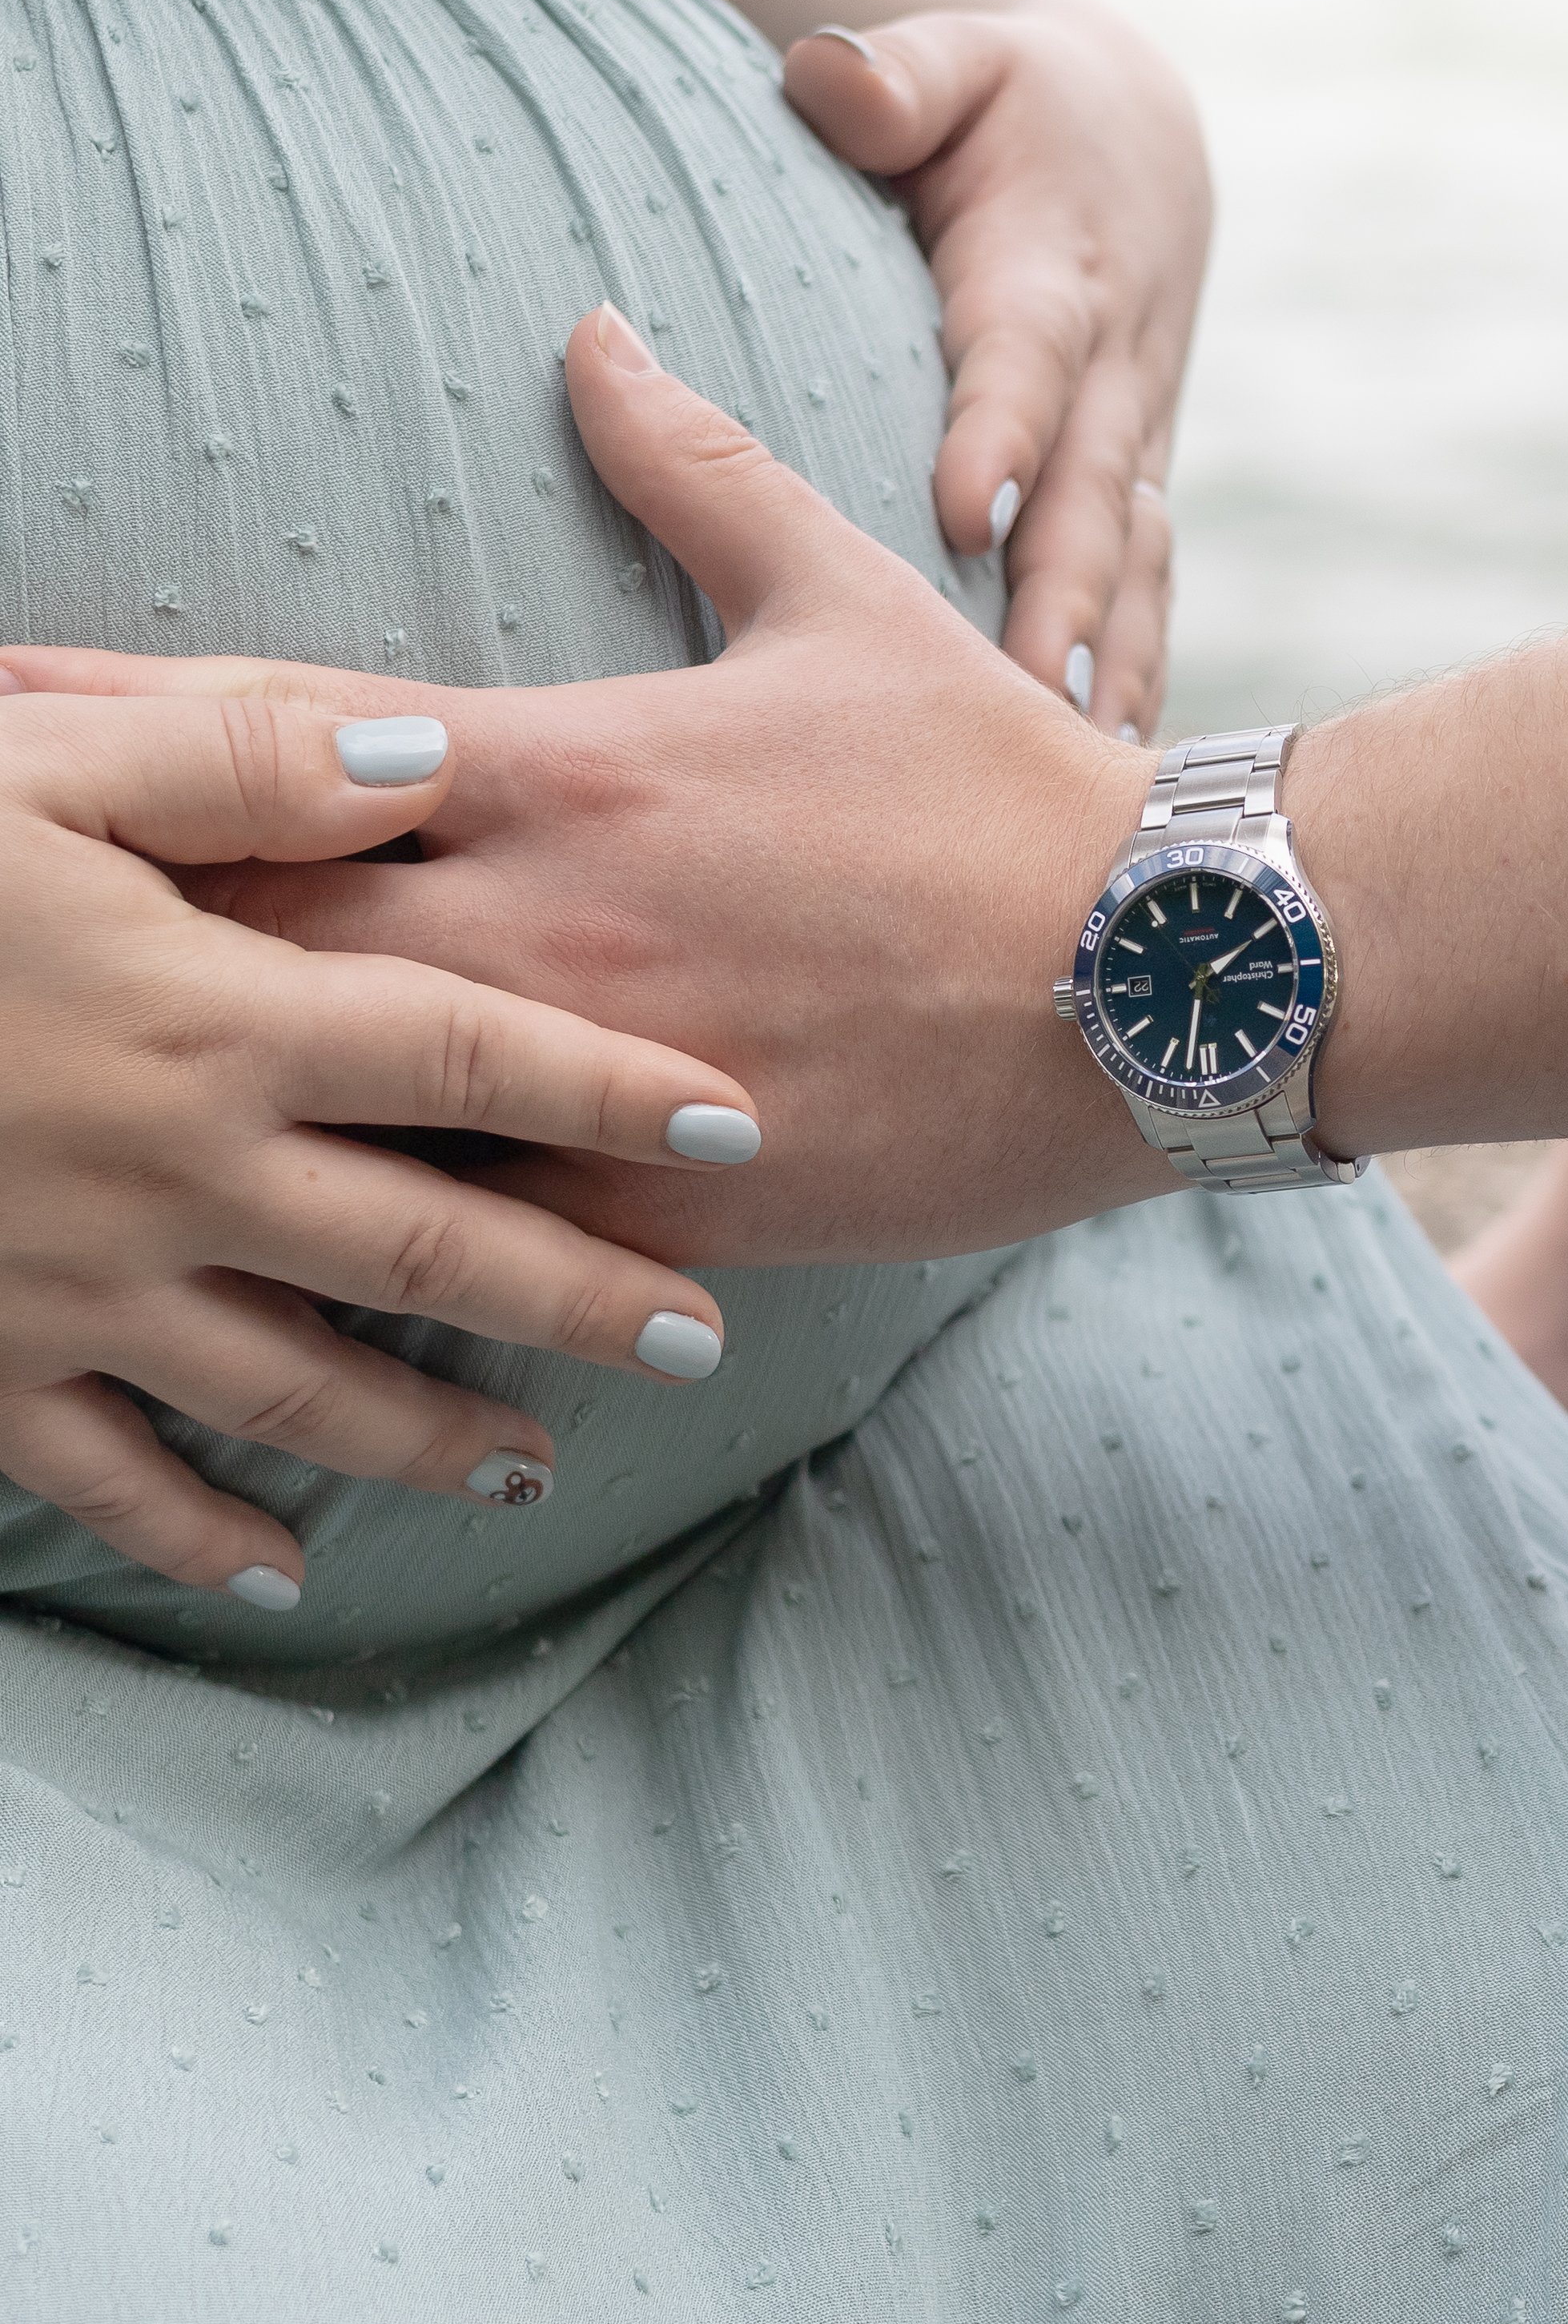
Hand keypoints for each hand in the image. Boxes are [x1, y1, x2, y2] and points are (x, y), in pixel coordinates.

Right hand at [0, 684, 765, 1604]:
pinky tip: (283, 1572)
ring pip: (302, 1389)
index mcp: (214, 1015)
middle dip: (578, 1304)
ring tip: (533, 1456)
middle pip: (430, 1249)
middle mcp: (178, 1175)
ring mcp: (80, 1291)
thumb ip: (243, 753)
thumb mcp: (36, 767)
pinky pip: (114, 1481)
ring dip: (430, 1432)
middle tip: (698, 1345)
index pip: (472, 1051)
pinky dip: (204, 1537)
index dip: (616, 1088)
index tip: (741, 1127)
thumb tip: (435, 751)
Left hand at [7, 311, 1164, 1277]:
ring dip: (186, 1086)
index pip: (278, 731)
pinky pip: (463, 1239)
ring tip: (49, 1089)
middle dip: (89, 907)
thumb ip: (693, 464)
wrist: (1158, 974)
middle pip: (248, 915)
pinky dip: (348, 1243)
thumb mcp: (844, 596)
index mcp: (567, 765)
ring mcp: (587, 1072)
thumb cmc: (999, 783)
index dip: (102, 719)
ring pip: (325, 1095)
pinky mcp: (651, 1205)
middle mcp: (541, 920)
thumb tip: (592, 329)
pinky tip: (236, 1276)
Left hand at [784, 0, 1208, 741]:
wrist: (1133, 143)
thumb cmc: (1010, 102)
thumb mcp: (957, 56)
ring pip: (1132, 565)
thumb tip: (823, 75)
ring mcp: (1132, 447)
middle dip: (1063, 594)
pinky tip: (1101, 776)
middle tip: (1020, 695)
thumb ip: (894, 75)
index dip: (1000, 426)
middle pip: (1089, 492)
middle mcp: (1108, 372)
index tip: (961, 505)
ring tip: (1071, 768)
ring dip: (1107, 663)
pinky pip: (1144, 601)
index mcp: (1051, 268)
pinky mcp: (1133, 501)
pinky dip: (1131, 684)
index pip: (1023, 353)